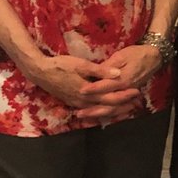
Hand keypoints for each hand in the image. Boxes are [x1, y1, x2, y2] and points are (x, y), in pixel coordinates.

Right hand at [24, 54, 141, 118]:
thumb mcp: (81, 64)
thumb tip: (118, 74)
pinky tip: (105, 112)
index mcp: (89, 92)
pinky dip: (100, 112)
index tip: (136, 92)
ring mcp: (78, 104)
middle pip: (107, 107)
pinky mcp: (72, 103)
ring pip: (99, 111)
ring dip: (113, 110)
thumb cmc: (61, 65)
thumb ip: (100, 71)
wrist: (40, 72)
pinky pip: (90, 111)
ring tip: (125, 109)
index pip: (111, 97)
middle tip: (136, 103)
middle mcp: (85, 102)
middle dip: (122, 105)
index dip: (125, 95)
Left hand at [74, 44, 160, 118]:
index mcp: (123, 79)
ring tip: (86, 118)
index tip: (81, 91)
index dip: (93, 89)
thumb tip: (95, 72)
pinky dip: (110, 116)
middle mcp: (126, 91)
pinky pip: (120, 110)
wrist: (153, 58)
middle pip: (108, 103)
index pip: (105, 86)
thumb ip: (108, 66)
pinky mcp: (130, 97)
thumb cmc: (135, 54)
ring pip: (114, 110)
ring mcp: (128, 96)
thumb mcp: (121, 56)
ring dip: (99, 115)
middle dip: (93, 109)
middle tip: (79, 113)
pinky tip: (100, 119)